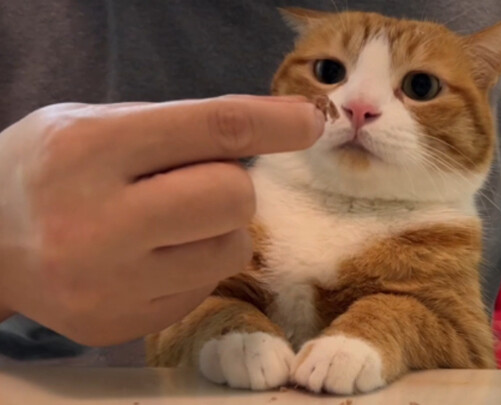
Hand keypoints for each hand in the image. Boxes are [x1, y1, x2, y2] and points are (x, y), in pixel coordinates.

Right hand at [0, 95, 323, 345]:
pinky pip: (203, 287)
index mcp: (91, 149)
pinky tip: (151, 256)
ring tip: (172, 222)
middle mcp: (97, 222)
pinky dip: (194, 265)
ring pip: (230, 249)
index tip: (312, 121)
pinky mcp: (119, 324)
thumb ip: (179, 128)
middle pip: (232, 197)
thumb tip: (279, 128)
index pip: (212, 130)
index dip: (274, 123)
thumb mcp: (96, 125)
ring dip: (220, 229)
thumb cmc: (48, 170)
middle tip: (197, 184)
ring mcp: (108, 284)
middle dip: (233, 186)